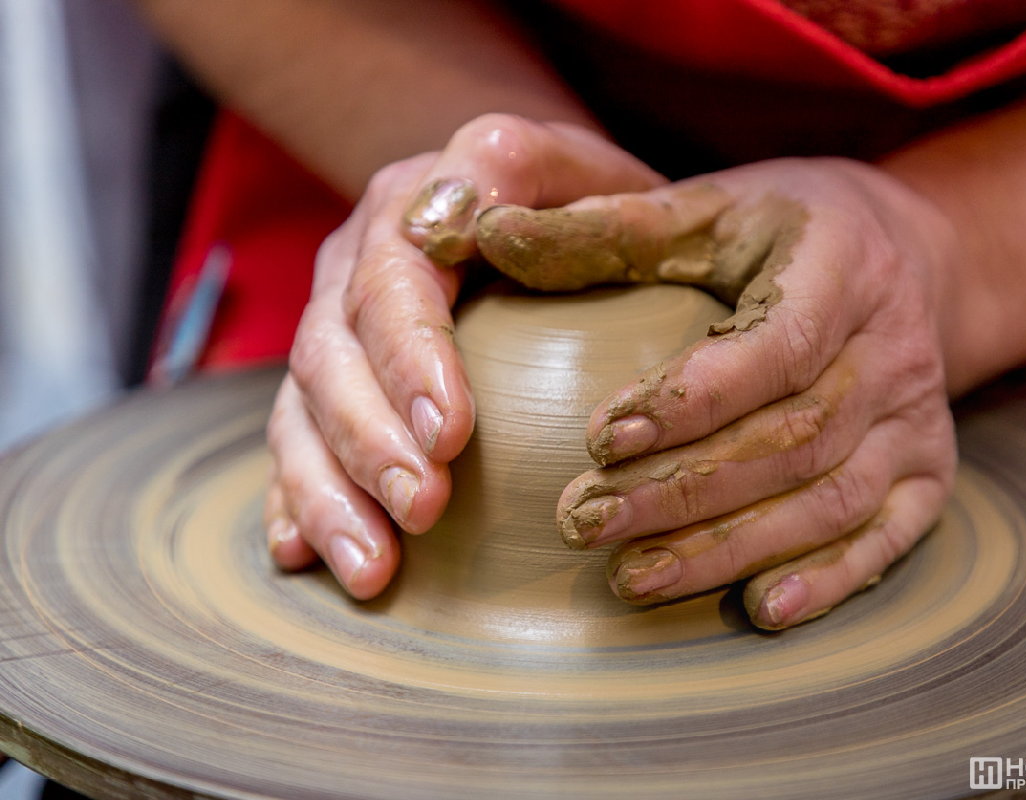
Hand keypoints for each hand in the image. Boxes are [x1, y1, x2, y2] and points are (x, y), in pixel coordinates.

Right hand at [263, 115, 662, 597]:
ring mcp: (338, 307)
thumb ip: (574, 199)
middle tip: (422, 510)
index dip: (412, 353)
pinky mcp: (330, 364)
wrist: (535, 196)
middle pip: (335, 345)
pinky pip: (291, 433)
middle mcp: (365, 247)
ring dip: (330, 489)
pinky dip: (296, 497)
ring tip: (372, 566)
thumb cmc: (590, 206)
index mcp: (426, 195)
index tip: (451, 436)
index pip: (397, 273)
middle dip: (371, 438)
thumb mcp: (606, 185)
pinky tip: (304, 554)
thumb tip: (497, 234)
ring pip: (301, 400)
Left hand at [477, 157, 959, 628]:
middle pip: (793, 438)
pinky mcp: (931, 471)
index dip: (692, 400)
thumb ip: (602, 226)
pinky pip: (888, 537)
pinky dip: (829, 579)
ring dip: (730, 547)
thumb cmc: (778, 231)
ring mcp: (920, 417)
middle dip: (682, 491)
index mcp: (844, 265)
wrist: (901, 256)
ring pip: (829, 499)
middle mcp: (894, 346)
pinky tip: (759, 610)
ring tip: (631, 578)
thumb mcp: (702, 208)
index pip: (776, 346)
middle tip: (582, 522)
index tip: (599, 437)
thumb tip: (485, 229)